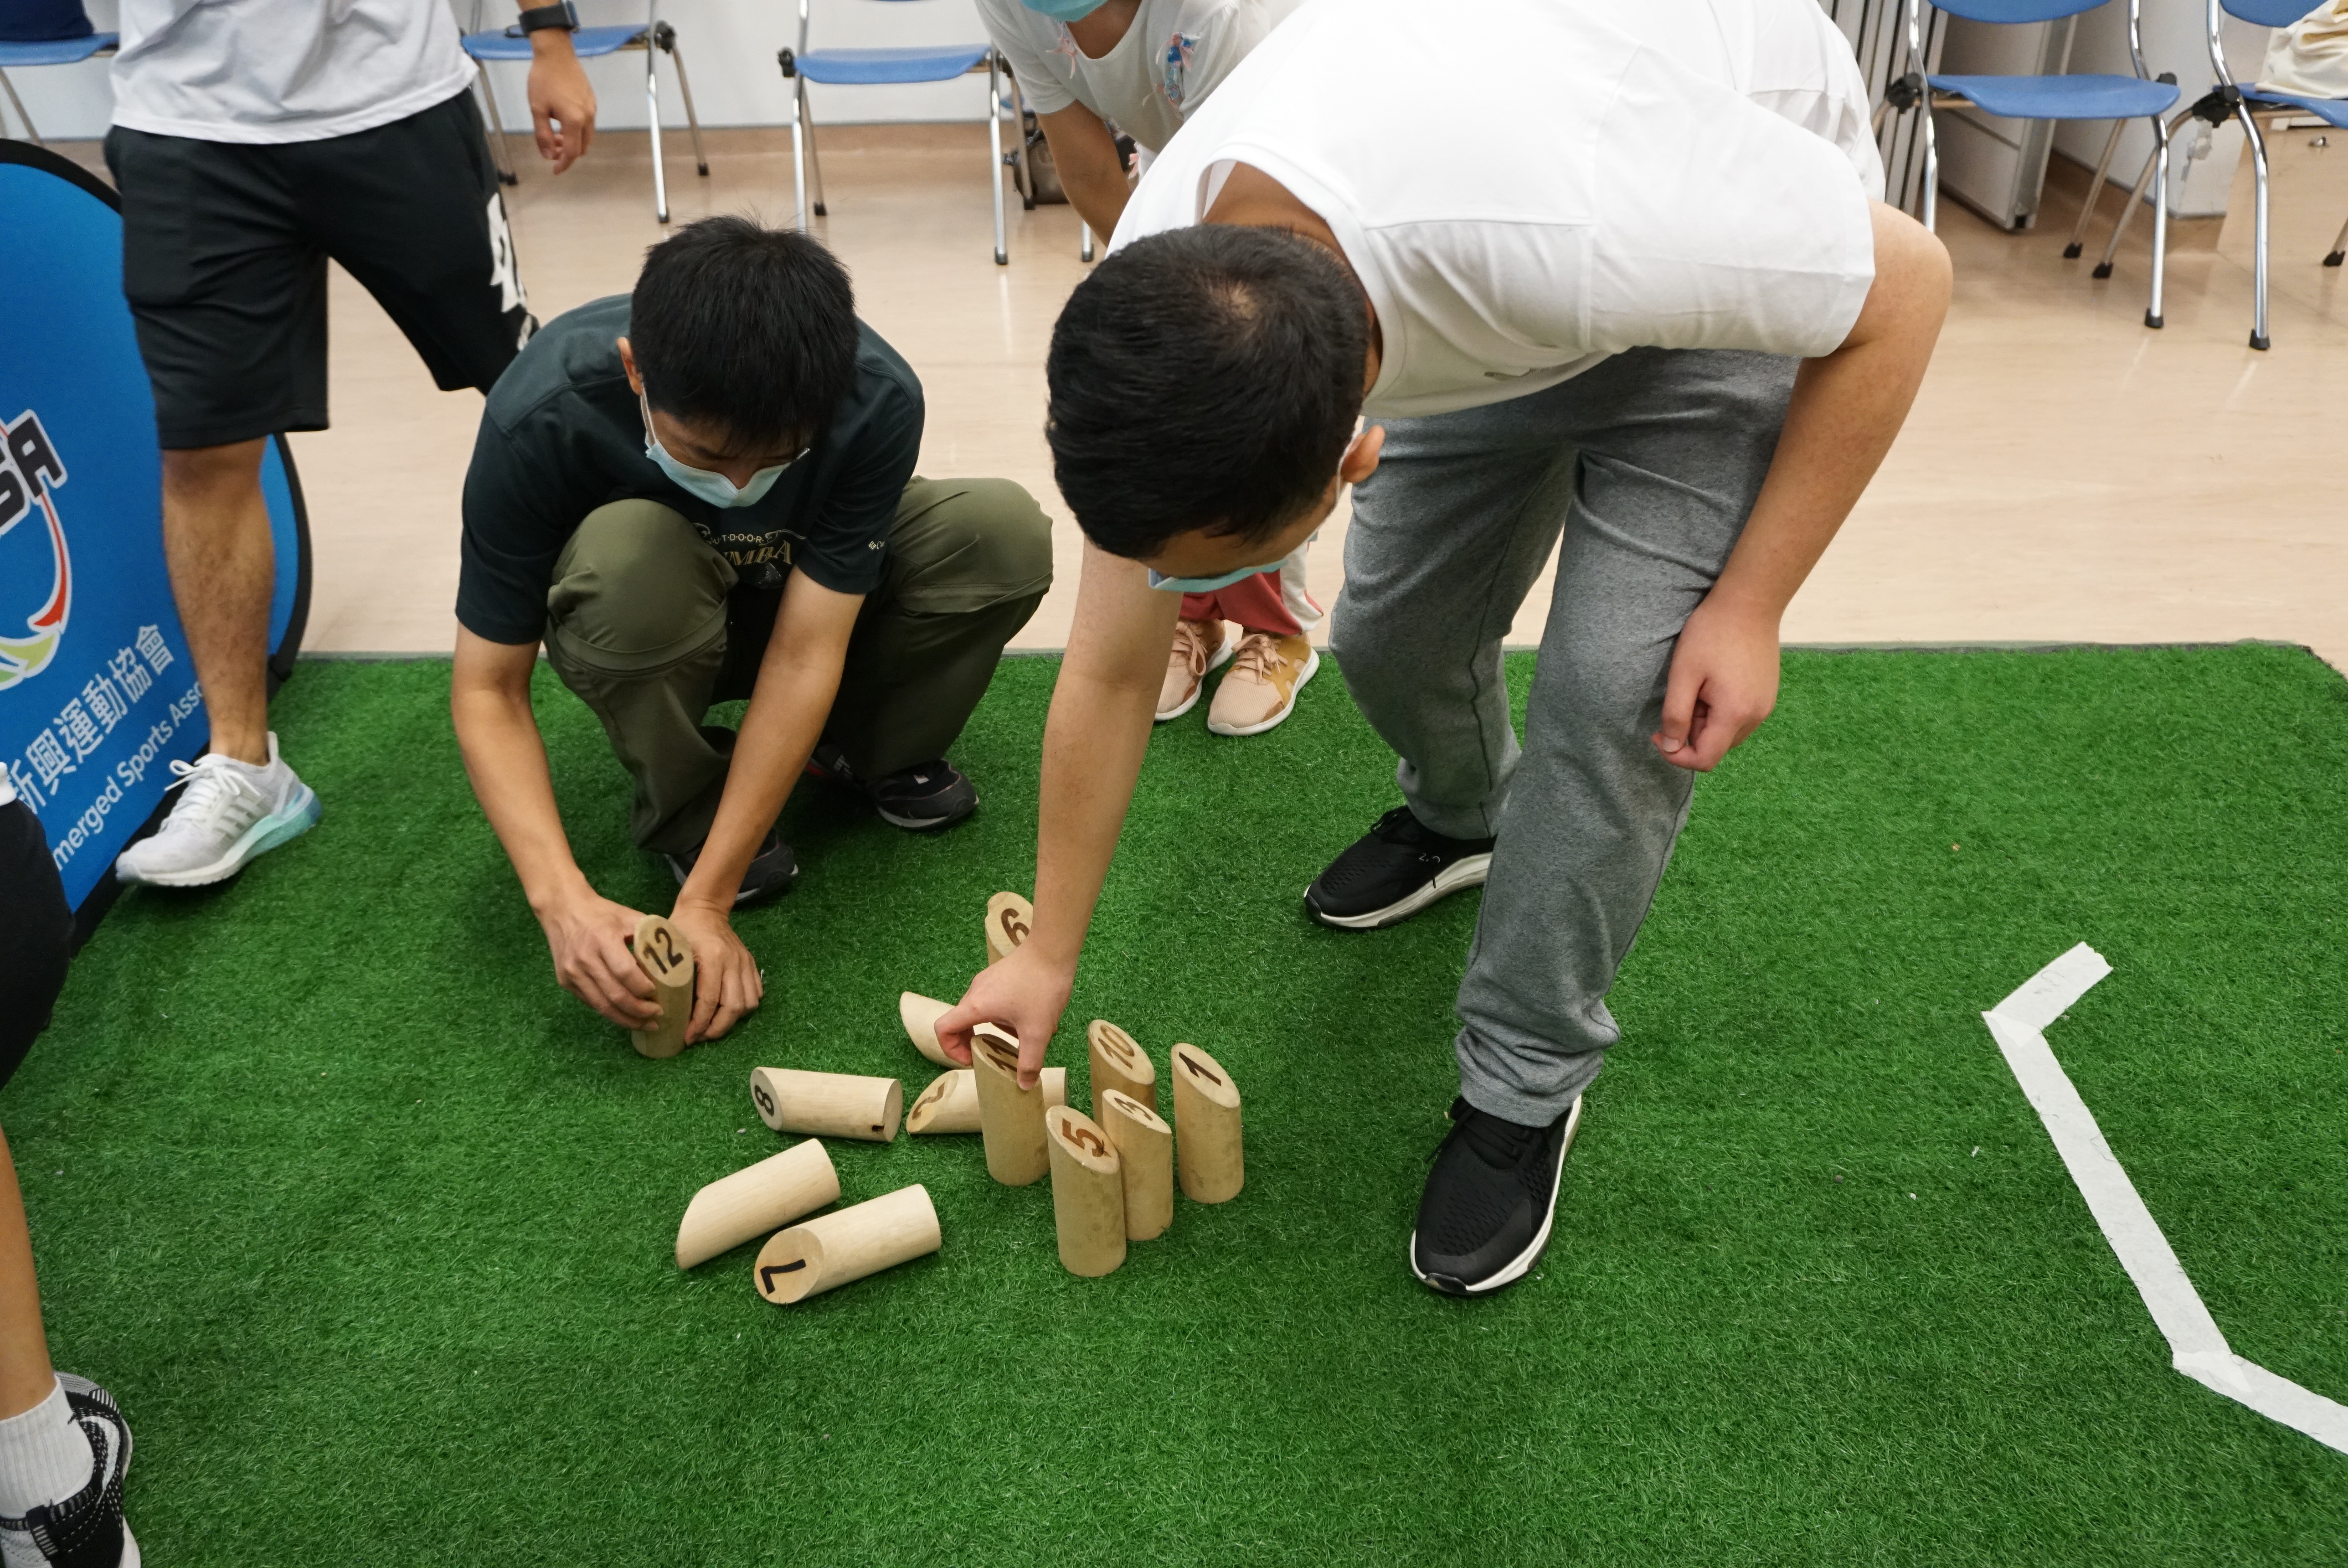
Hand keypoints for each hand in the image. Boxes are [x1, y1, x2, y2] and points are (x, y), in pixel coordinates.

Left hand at [526, 37, 596, 172]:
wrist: (556, 53)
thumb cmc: (543, 79)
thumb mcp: (537, 109)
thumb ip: (543, 135)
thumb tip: (547, 154)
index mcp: (574, 121)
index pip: (572, 152)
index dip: (563, 164)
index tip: (554, 170)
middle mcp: (588, 117)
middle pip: (582, 147)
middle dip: (567, 153)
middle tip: (551, 149)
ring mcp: (592, 109)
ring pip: (586, 136)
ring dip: (573, 142)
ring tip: (555, 135)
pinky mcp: (591, 101)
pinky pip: (587, 124)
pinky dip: (577, 131)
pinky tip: (562, 121)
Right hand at [540, 889, 659, 1027]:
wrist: (563, 909)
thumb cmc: (602, 913)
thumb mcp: (629, 916)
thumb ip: (652, 934)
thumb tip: (675, 954)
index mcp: (602, 939)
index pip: (625, 973)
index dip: (643, 988)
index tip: (658, 995)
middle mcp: (584, 959)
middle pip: (615, 995)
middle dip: (639, 1011)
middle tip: (657, 1015)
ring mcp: (572, 973)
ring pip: (602, 1006)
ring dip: (626, 1020)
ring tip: (645, 1024)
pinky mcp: (565, 982)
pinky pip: (592, 1003)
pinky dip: (611, 1012)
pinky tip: (626, 1015)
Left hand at [667, 897, 762, 1043]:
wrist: (705, 908)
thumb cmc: (682, 927)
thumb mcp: (669, 947)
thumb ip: (664, 973)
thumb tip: (656, 1008)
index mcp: (712, 957)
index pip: (710, 1000)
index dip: (699, 1023)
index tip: (687, 1037)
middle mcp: (733, 962)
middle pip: (733, 1007)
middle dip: (717, 1029)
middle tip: (700, 1037)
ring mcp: (745, 963)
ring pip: (748, 1004)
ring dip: (732, 1021)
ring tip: (713, 1027)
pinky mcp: (751, 964)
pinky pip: (756, 993)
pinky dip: (744, 1008)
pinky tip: (727, 1012)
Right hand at [934, 944, 1075, 1089]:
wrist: (1053, 948)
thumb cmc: (1041, 987)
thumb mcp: (1038, 1031)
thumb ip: (1030, 1061)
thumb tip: (1024, 1085)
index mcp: (975, 1006)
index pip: (943, 1029)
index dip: (951, 1050)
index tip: (972, 1060)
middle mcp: (976, 992)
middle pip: (961, 1022)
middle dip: (976, 1043)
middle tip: (994, 1055)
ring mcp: (988, 981)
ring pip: (982, 1012)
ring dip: (996, 1029)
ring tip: (1023, 1038)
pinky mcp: (1001, 975)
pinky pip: (995, 1001)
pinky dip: (1006, 1015)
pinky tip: (1033, 1019)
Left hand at [1652, 594, 1781, 772]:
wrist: (1749, 602)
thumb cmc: (1711, 634)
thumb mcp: (1683, 674)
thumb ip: (1675, 715)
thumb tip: (1670, 747)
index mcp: (1735, 714)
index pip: (1705, 760)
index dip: (1676, 755)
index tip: (1658, 733)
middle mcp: (1756, 716)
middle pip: (1716, 748)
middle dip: (1691, 734)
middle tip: (1681, 699)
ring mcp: (1765, 706)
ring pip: (1727, 734)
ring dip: (1705, 723)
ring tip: (1698, 688)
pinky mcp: (1767, 695)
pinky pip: (1739, 718)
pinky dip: (1721, 712)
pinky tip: (1713, 684)